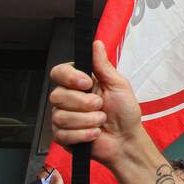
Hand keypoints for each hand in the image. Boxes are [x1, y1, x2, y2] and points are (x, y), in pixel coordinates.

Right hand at [49, 41, 143, 168]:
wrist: (126, 139)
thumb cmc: (125, 112)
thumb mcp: (118, 85)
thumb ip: (103, 65)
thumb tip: (96, 44)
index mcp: (79, 83)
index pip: (59, 72)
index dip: (70, 77)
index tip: (87, 83)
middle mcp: (68, 99)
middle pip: (57, 95)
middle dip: (83, 103)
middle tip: (100, 106)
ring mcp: (63, 118)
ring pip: (60, 116)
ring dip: (87, 120)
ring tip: (100, 121)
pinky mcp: (63, 136)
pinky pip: (63, 134)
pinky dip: (84, 135)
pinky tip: (94, 133)